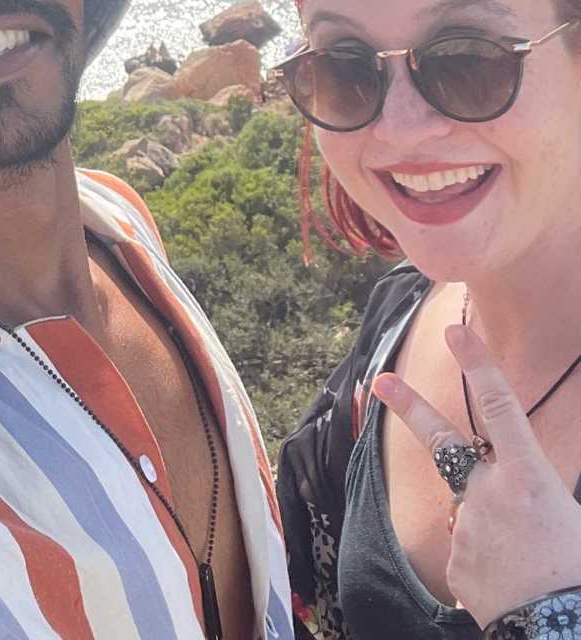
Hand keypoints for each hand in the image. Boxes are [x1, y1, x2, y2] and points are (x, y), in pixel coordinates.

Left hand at [373, 323, 580, 627]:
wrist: (559, 631)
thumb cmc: (577, 574)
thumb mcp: (573, 517)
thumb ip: (542, 494)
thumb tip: (533, 495)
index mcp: (528, 476)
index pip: (500, 407)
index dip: (478, 366)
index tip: (456, 333)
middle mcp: (489, 493)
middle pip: (443, 440)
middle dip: (410, 406)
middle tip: (381, 380)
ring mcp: (466, 526)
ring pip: (469, 514)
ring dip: (489, 530)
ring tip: (524, 566)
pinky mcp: (455, 563)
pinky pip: (468, 555)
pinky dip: (486, 567)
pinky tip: (510, 587)